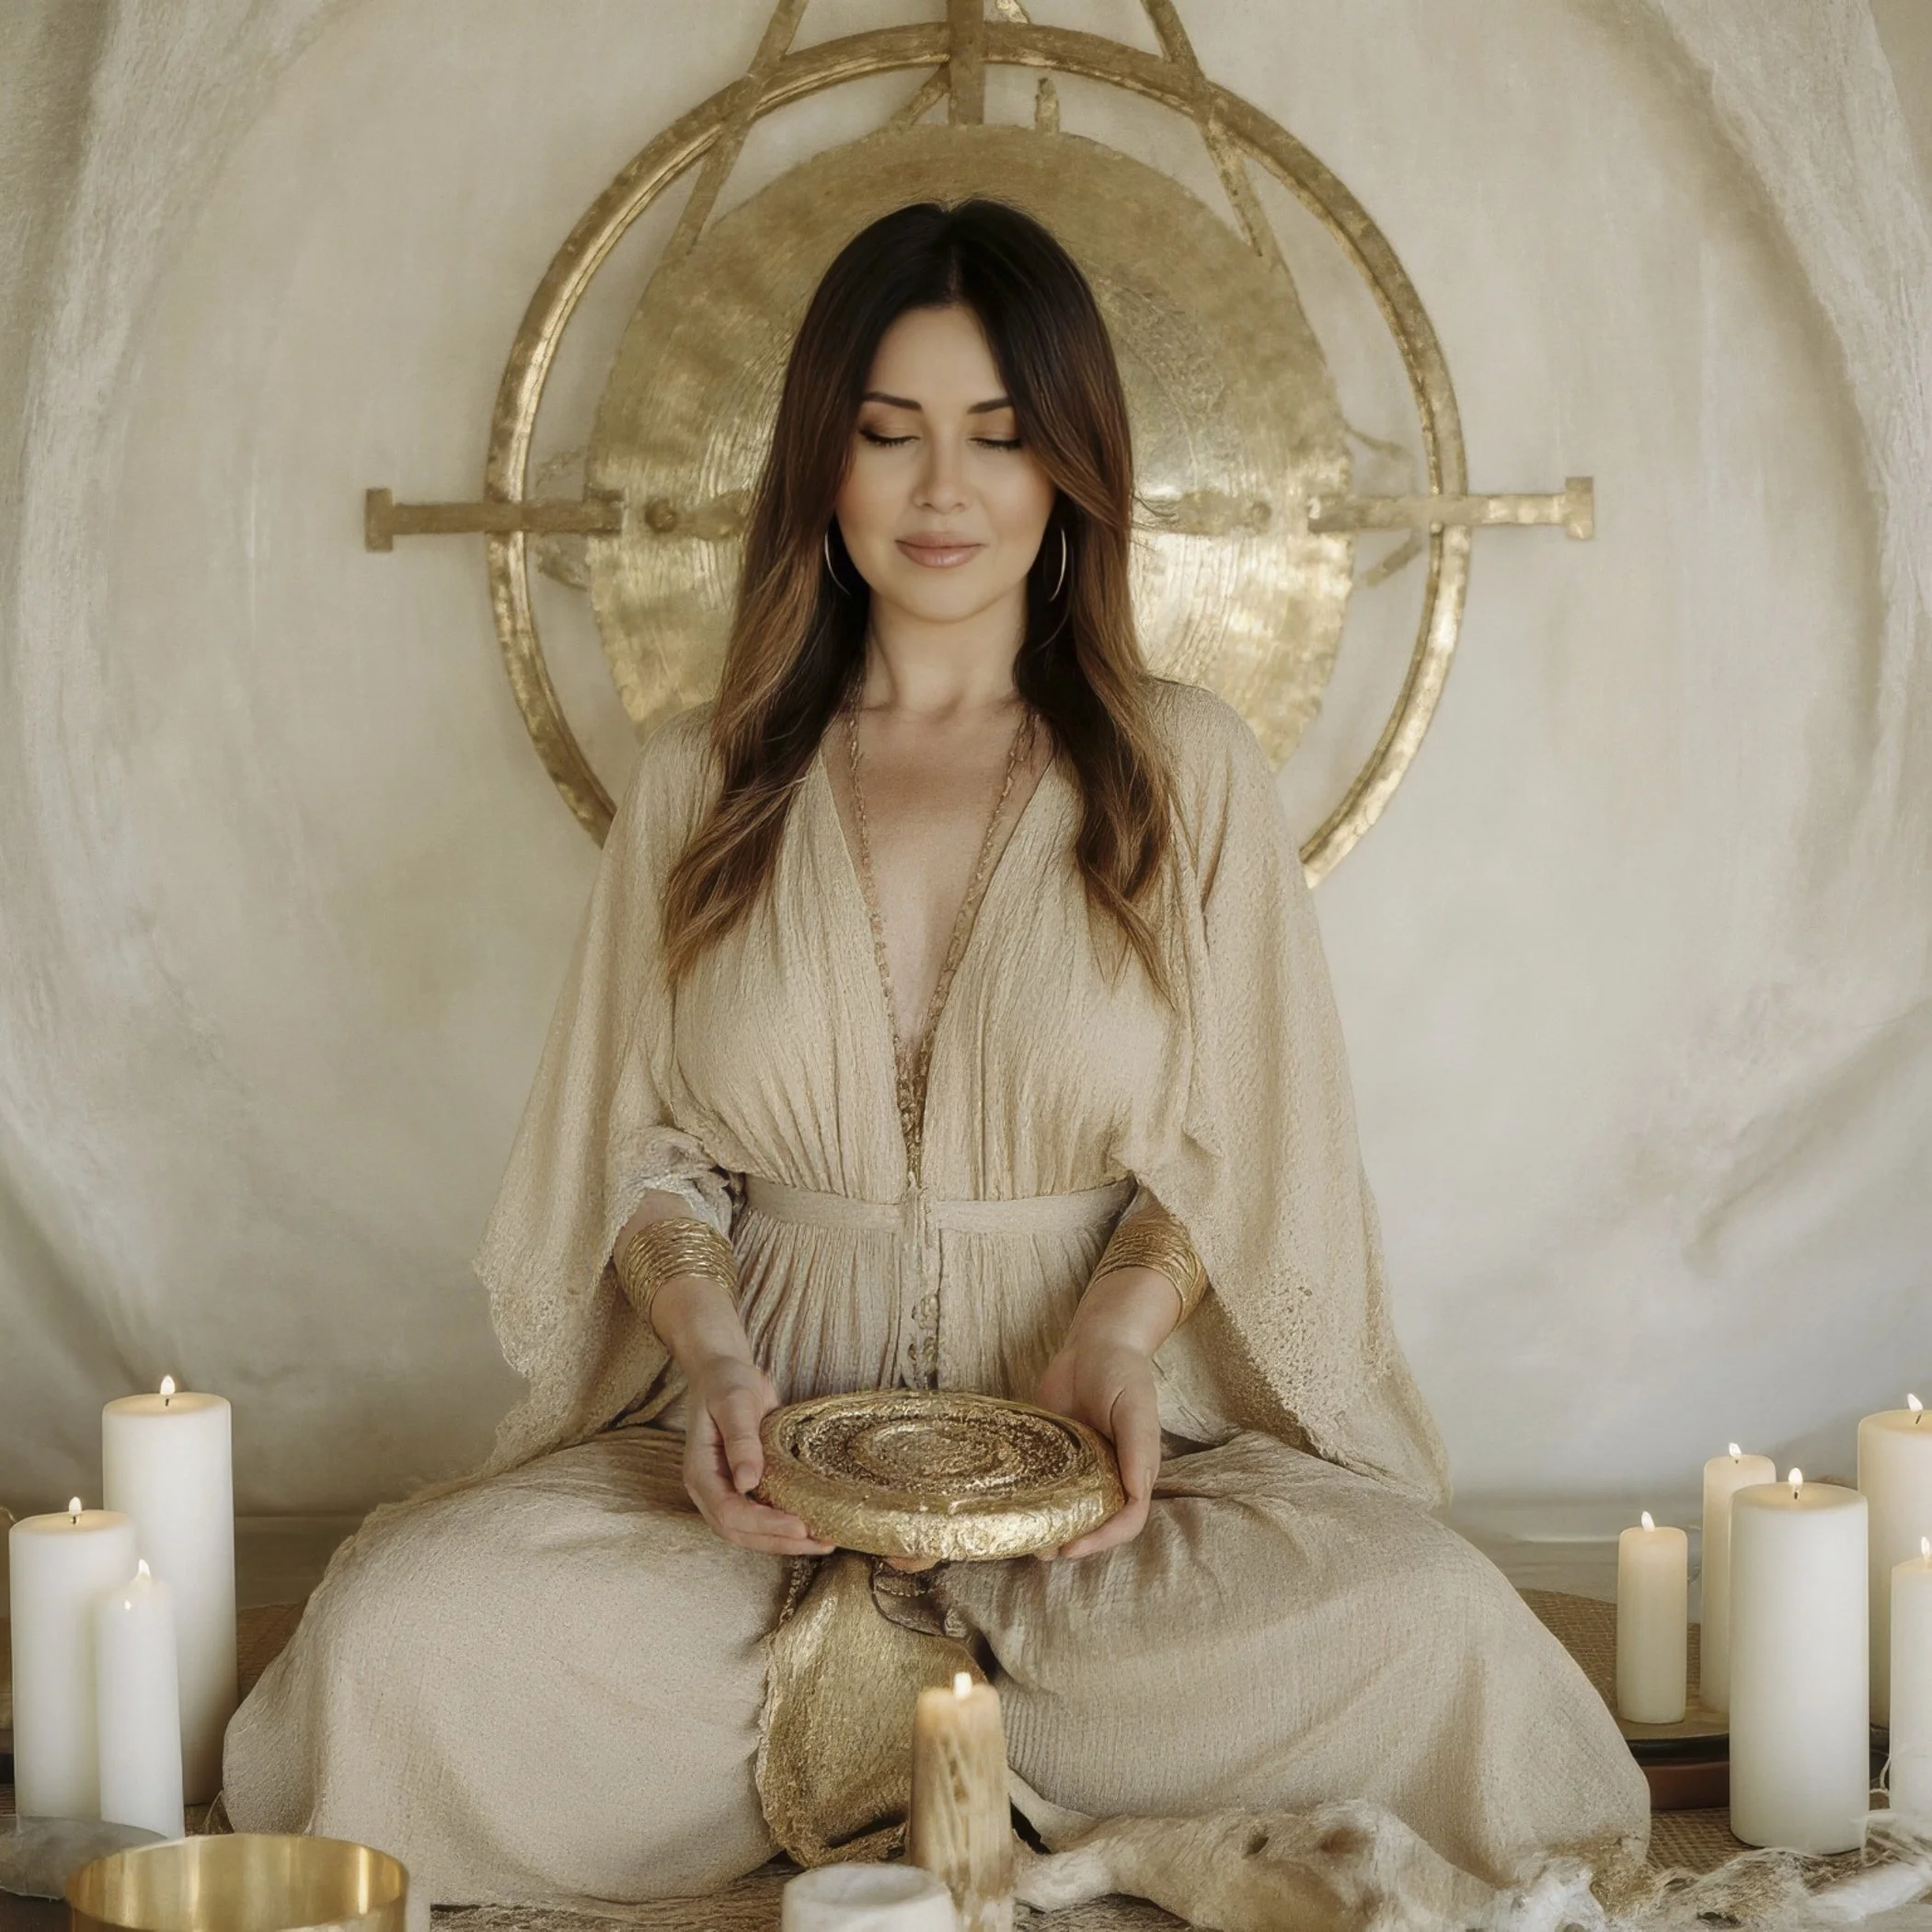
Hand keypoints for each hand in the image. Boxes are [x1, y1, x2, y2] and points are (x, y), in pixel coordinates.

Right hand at [682, 1353, 834, 1557]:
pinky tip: (812, 1526)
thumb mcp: (734, 1403)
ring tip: (822, 1542)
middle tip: (819, 1542)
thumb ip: (740, 1441)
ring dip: (784, 1541)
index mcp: (700, 1472)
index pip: (728, 1513)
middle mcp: (710, 1489)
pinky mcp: (743, 1487)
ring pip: (750, 1532)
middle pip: (739, 1532)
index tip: (799, 1526)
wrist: (724, 1372)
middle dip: (779, 1541)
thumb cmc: (726, 1382)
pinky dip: (784, 1526)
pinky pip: (760, 1516)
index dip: (763, 1525)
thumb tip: (747, 1484)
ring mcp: (726, 1490)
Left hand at [1032, 1269, 1172, 1559]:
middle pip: (1096, 1524)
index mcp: (1133, 1471)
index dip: (1102, 1539)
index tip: (1072, 1546)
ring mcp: (1080, 1467)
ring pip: (1069, 1510)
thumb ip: (1138, 1451)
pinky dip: (1033, 1500)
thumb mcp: (1136, 1408)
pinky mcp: (1052, 1452)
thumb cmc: (1123, 1374)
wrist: (1094, 1344)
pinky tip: (1013, 1507)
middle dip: (1072, 1542)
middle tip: (1043, 1550)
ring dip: (1051, 1529)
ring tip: (1025, 1538)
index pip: (1125, 1521)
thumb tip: (1136, 1495)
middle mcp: (1108, 1475)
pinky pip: (1044, 1483)